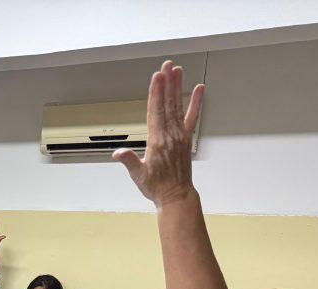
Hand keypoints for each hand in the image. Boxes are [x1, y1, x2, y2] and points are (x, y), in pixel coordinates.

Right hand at [114, 60, 201, 207]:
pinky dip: (196, 102)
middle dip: (167, 83)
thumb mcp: (138, 175)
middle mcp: (170, 134)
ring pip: (178, 106)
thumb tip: (118, 153)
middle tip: (167, 65)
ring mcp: (180, 135)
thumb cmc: (156, 186)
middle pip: (168, 103)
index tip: (157, 77)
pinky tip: (199, 89)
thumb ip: (129, 161)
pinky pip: (192, 117)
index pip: (156, 111)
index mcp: (157, 140)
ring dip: (177, 87)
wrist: (176, 195)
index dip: (156, 92)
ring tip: (177, 70)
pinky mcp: (186, 138)